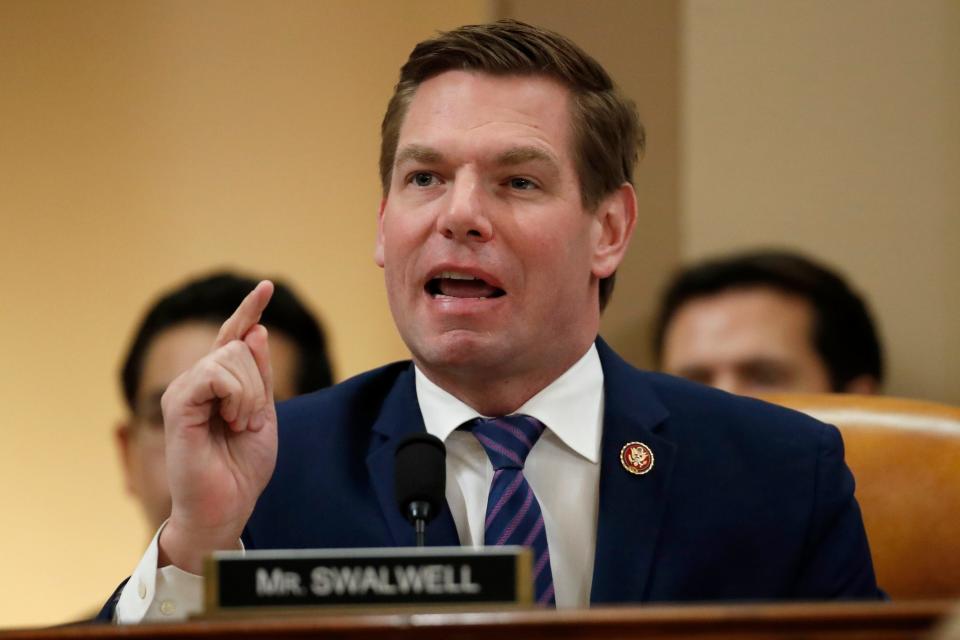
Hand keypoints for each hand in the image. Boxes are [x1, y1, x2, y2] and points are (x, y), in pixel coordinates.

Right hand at [158, 281, 277, 572]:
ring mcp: (184, 390)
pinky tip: (231, 423)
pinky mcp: (178, 405)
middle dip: (260, 384)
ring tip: (239, 427)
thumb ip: (260, 374)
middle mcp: (197, 380)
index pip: (234, 335)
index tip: (267, 286)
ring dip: (251, 396)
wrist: (227, 505)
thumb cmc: (242, 466)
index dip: (250, 309)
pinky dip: (237, 398)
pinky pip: (216, 375)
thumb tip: (256, 329)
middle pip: (241, 345)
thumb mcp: (263, 413)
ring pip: (231, 357)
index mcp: (218, 382)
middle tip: (250, 422)